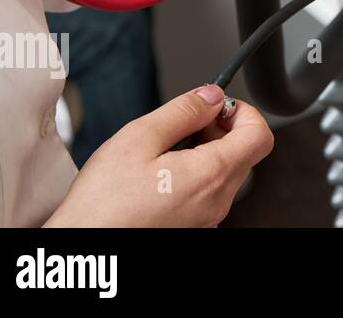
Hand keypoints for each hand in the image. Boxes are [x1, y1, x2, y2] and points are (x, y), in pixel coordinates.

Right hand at [45, 85, 272, 227]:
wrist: (81, 246)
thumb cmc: (102, 205)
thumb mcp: (139, 139)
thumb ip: (183, 111)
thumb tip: (211, 96)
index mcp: (212, 175)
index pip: (261, 135)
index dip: (242, 112)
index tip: (218, 106)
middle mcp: (217, 202)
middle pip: (244, 153)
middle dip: (220, 130)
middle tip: (185, 125)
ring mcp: (207, 219)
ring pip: (225, 173)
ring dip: (205, 153)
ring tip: (165, 151)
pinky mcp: (192, 228)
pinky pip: (207, 194)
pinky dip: (193, 176)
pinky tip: (160, 175)